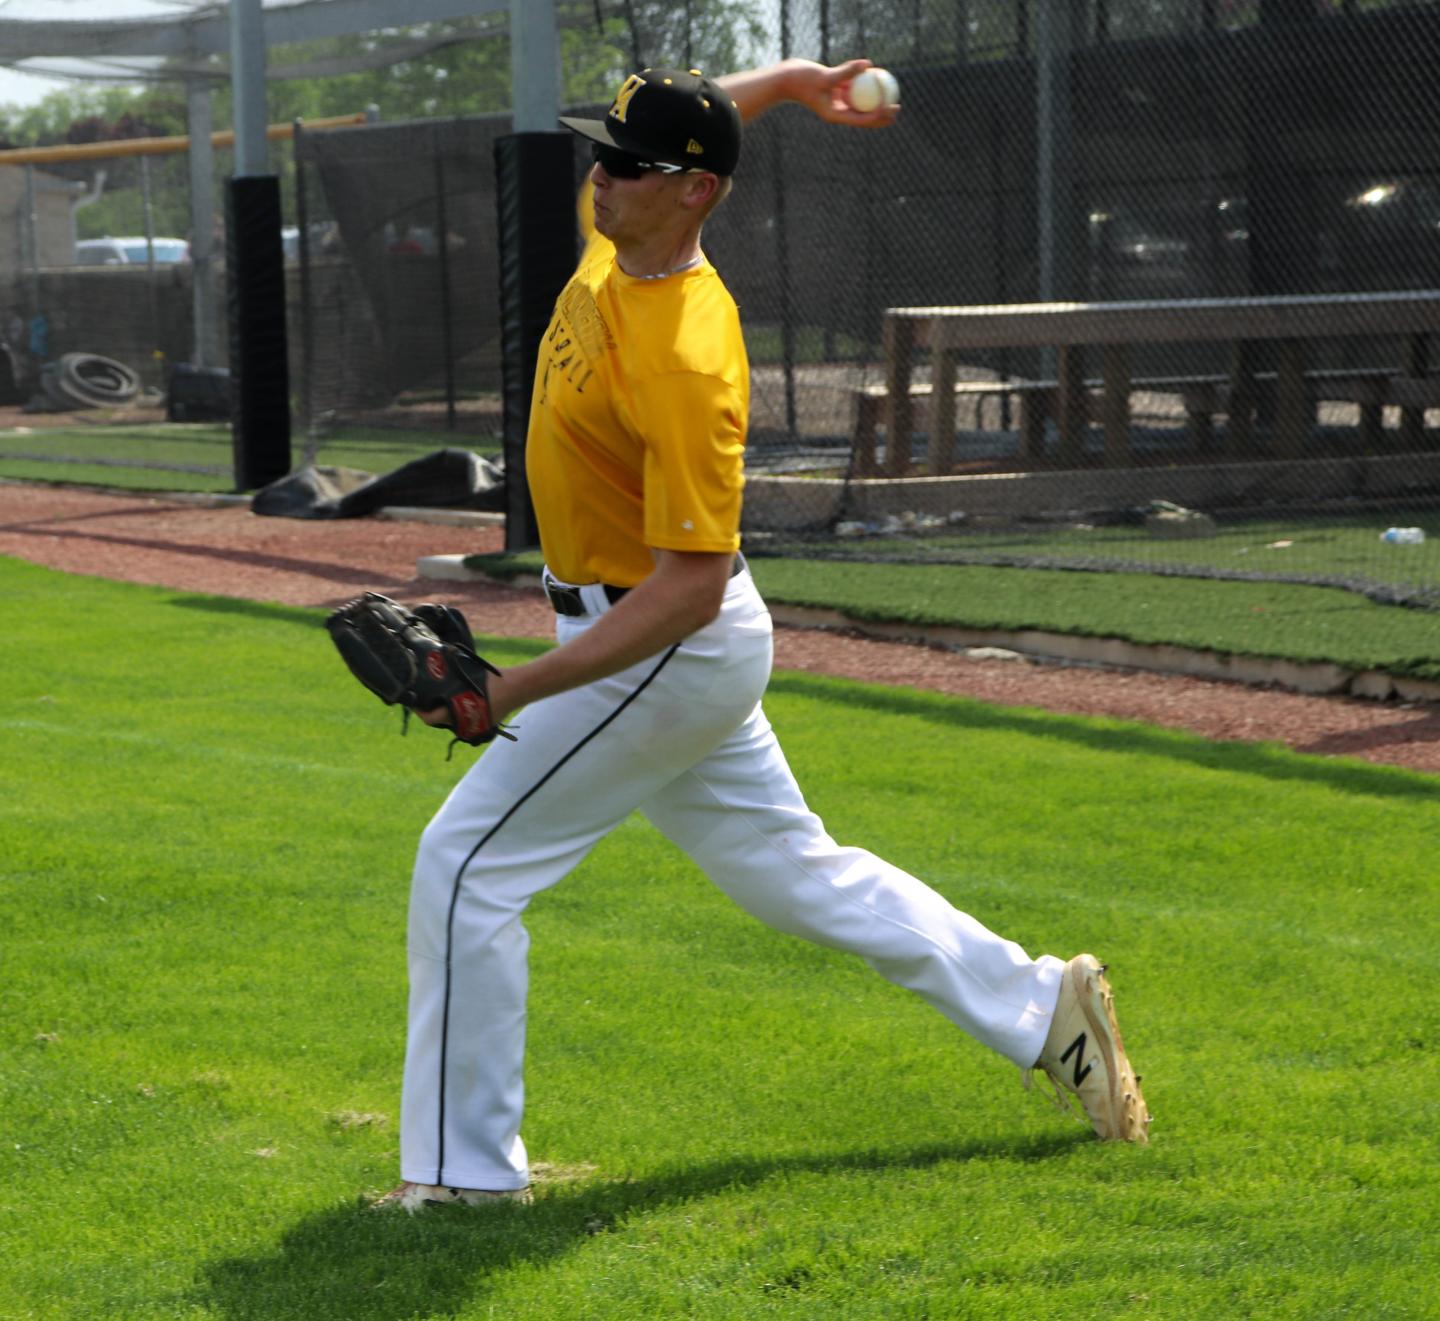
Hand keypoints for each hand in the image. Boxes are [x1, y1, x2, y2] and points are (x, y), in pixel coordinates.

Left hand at [415, 669, 517, 731]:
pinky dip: (457, 712)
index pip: (430, 718)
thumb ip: (453, 669)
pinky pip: (463, 720)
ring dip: (444, 711)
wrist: (517, 688)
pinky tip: (456, 700)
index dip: (418, 710)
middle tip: (423, 695)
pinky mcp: (482, 725)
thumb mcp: (469, 670)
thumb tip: (437, 656)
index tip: (412, 700)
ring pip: (451, 721)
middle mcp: (463, 722)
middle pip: (439, 720)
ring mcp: (473, 726)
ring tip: (438, 696)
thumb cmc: (493, 678)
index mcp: (457, 711)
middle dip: (430, 708)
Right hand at [782, 58, 899, 127]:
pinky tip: (877, 76)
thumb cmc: (802, 79)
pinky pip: (853, 89)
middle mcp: (837, 111)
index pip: (861, 119)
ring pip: (860, 103)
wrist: (785, 78)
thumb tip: (868, 64)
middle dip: (881, 115)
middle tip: (897, 108)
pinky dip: (864, 85)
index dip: (879, 116)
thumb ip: (846, 71)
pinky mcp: (834, 91)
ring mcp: (835, 102)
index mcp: (834, 115)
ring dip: (875, 101)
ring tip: (891, 95)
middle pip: (863, 116)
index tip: (891, 110)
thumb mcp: (825, 76)